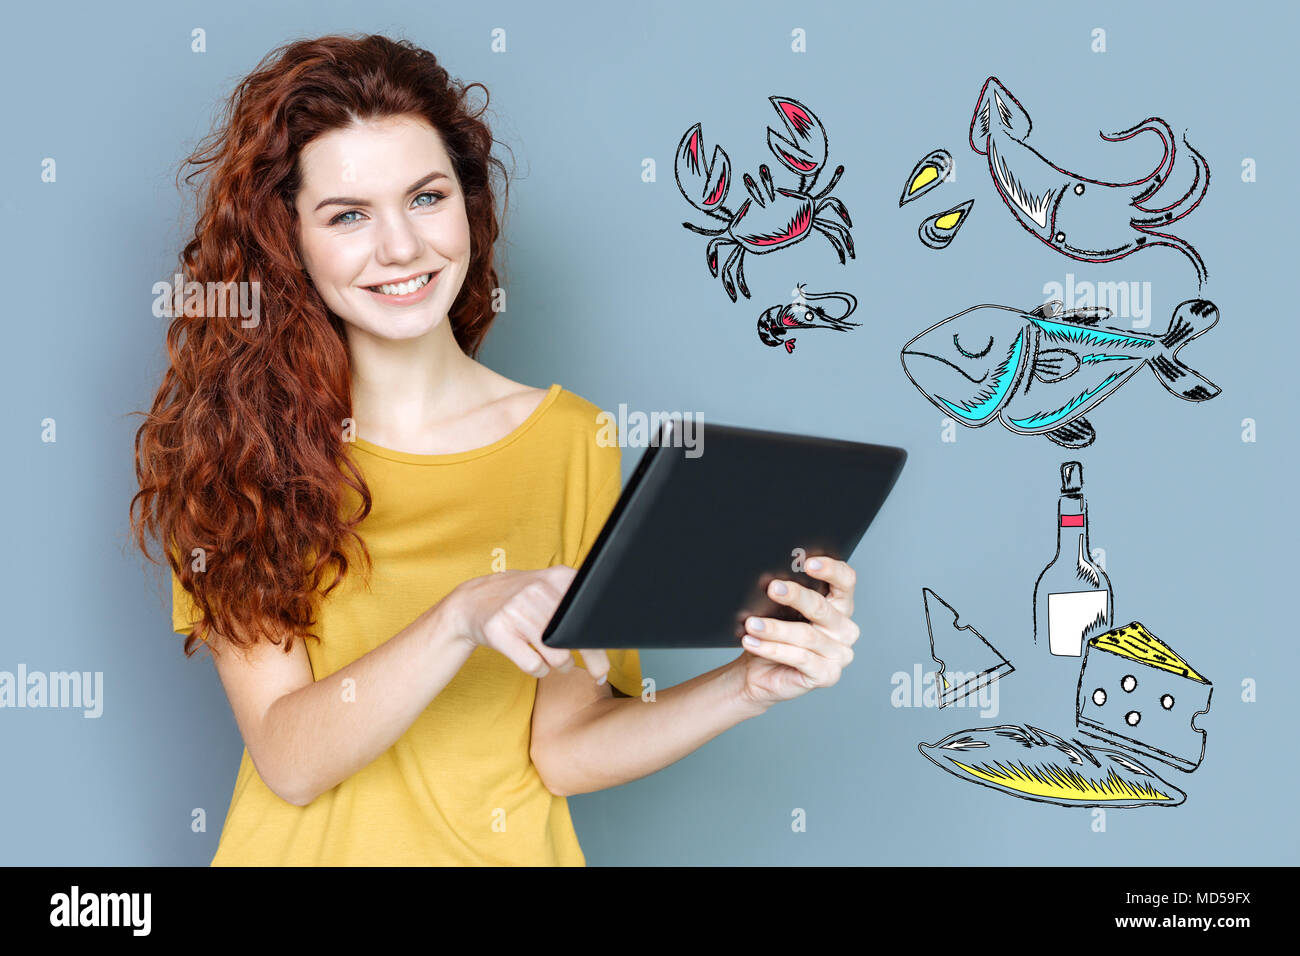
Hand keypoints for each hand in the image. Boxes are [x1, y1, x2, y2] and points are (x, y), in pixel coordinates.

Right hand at [442, 565, 611, 681]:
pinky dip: (540, 671)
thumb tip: (614, 634)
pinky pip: (533, 665)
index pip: (590, 612)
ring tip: (558, 661)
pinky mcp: (498, 631)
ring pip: (557, 656)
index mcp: (557, 577)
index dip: (602, 638)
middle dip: (592, 660)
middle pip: (576, 638)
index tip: (609, 654)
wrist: (471, 602)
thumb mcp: (550, 588)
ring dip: (562, 666)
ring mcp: (515, 610)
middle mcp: (537, 590)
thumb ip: (579, 604)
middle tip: (598, 673)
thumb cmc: (521, 601)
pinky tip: (536, 663)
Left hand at [733, 557, 858, 709]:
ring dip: (774, 628)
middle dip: (795, 596)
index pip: (845, 581)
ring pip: (806, 634)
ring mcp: (839, 654)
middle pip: (822, 607)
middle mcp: (845, 629)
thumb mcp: (778, 610)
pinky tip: (753, 642)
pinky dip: (773, 648)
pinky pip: (799, 657)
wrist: (758, 672)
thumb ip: (785, 594)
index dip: (830, 569)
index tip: (808, 563)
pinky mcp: (827, 674)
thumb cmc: (772, 636)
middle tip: (772, 588)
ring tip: (751, 624)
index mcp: (839, 606)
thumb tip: (773, 579)